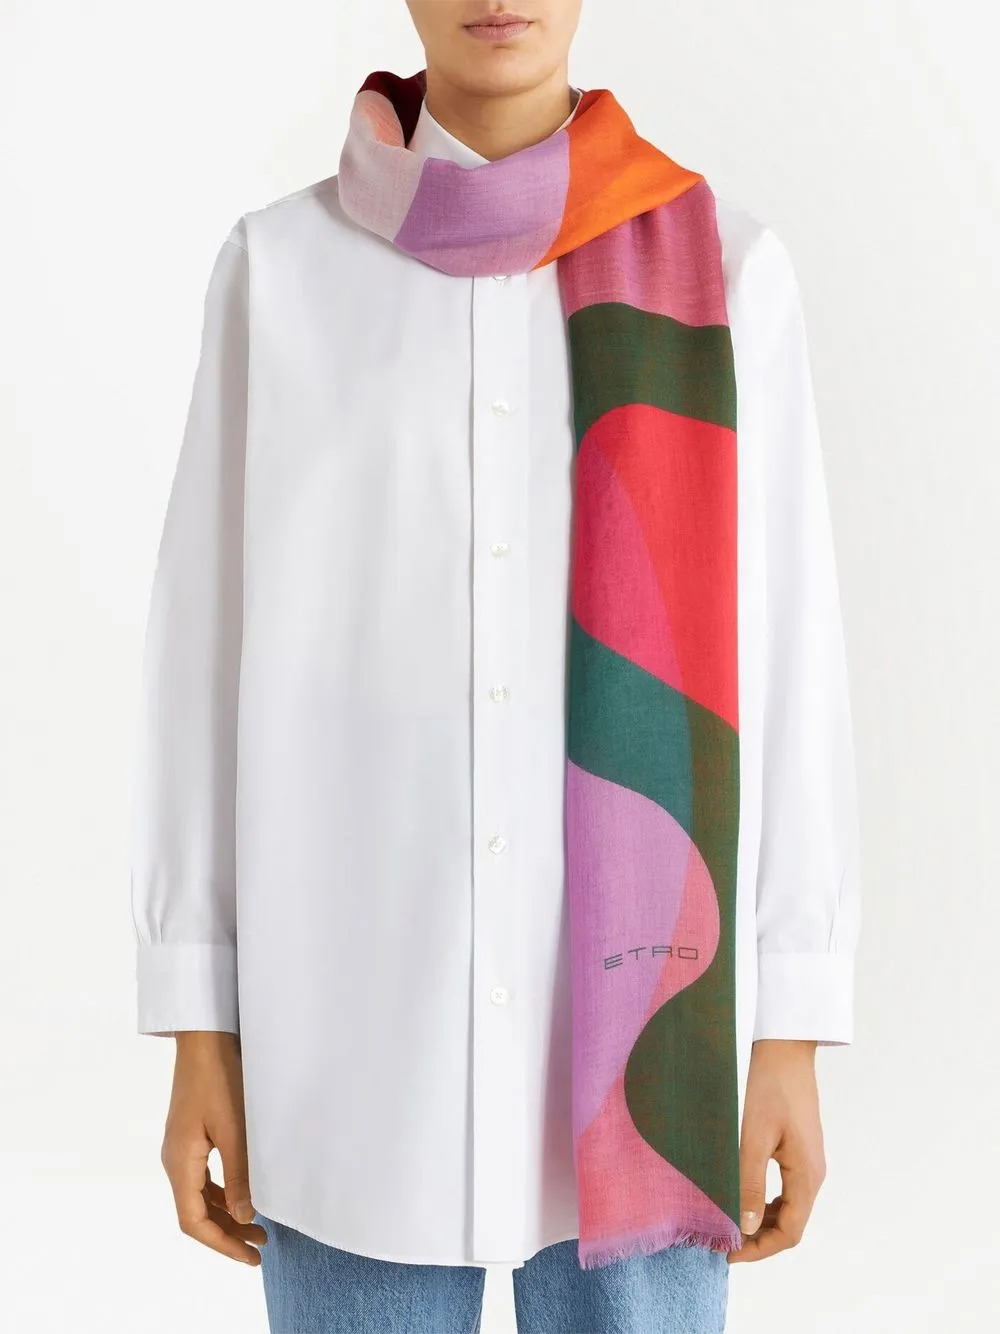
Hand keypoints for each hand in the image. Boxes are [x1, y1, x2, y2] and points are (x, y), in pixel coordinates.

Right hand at [160, 1031, 267, 1265]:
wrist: (204, 1038)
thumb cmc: (220, 1077)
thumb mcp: (235, 1127)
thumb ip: (240, 1173)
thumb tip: (245, 1216)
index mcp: (180, 1162)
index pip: (193, 1221)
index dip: (221, 1243)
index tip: (249, 1256)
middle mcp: (174, 1160)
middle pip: (195, 1213)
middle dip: (227, 1233)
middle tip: (261, 1247)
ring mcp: (179, 1149)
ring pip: (198, 1197)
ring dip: (225, 1214)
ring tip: (258, 1227)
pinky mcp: (188, 1137)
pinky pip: (201, 1179)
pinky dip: (221, 1194)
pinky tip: (242, 1196)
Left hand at [727, 1038, 825, 1263]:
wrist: (784, 1047)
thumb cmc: (768, 1086)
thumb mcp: (752, 1137)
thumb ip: (749, 1184)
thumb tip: (747, 1228)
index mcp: (806, 1174)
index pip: (790, 1232)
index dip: (760, 1250)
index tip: (729, 1254)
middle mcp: (813, 1172)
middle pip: (792, 1224)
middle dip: (760, 1239)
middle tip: (724, 1241)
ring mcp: (808, 1160)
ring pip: (789, 1207)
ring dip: (762, 1221)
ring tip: (729, 1222)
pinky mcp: (799, 1148)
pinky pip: (786, 1188)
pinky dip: (766, 1201)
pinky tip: (743, 1196)